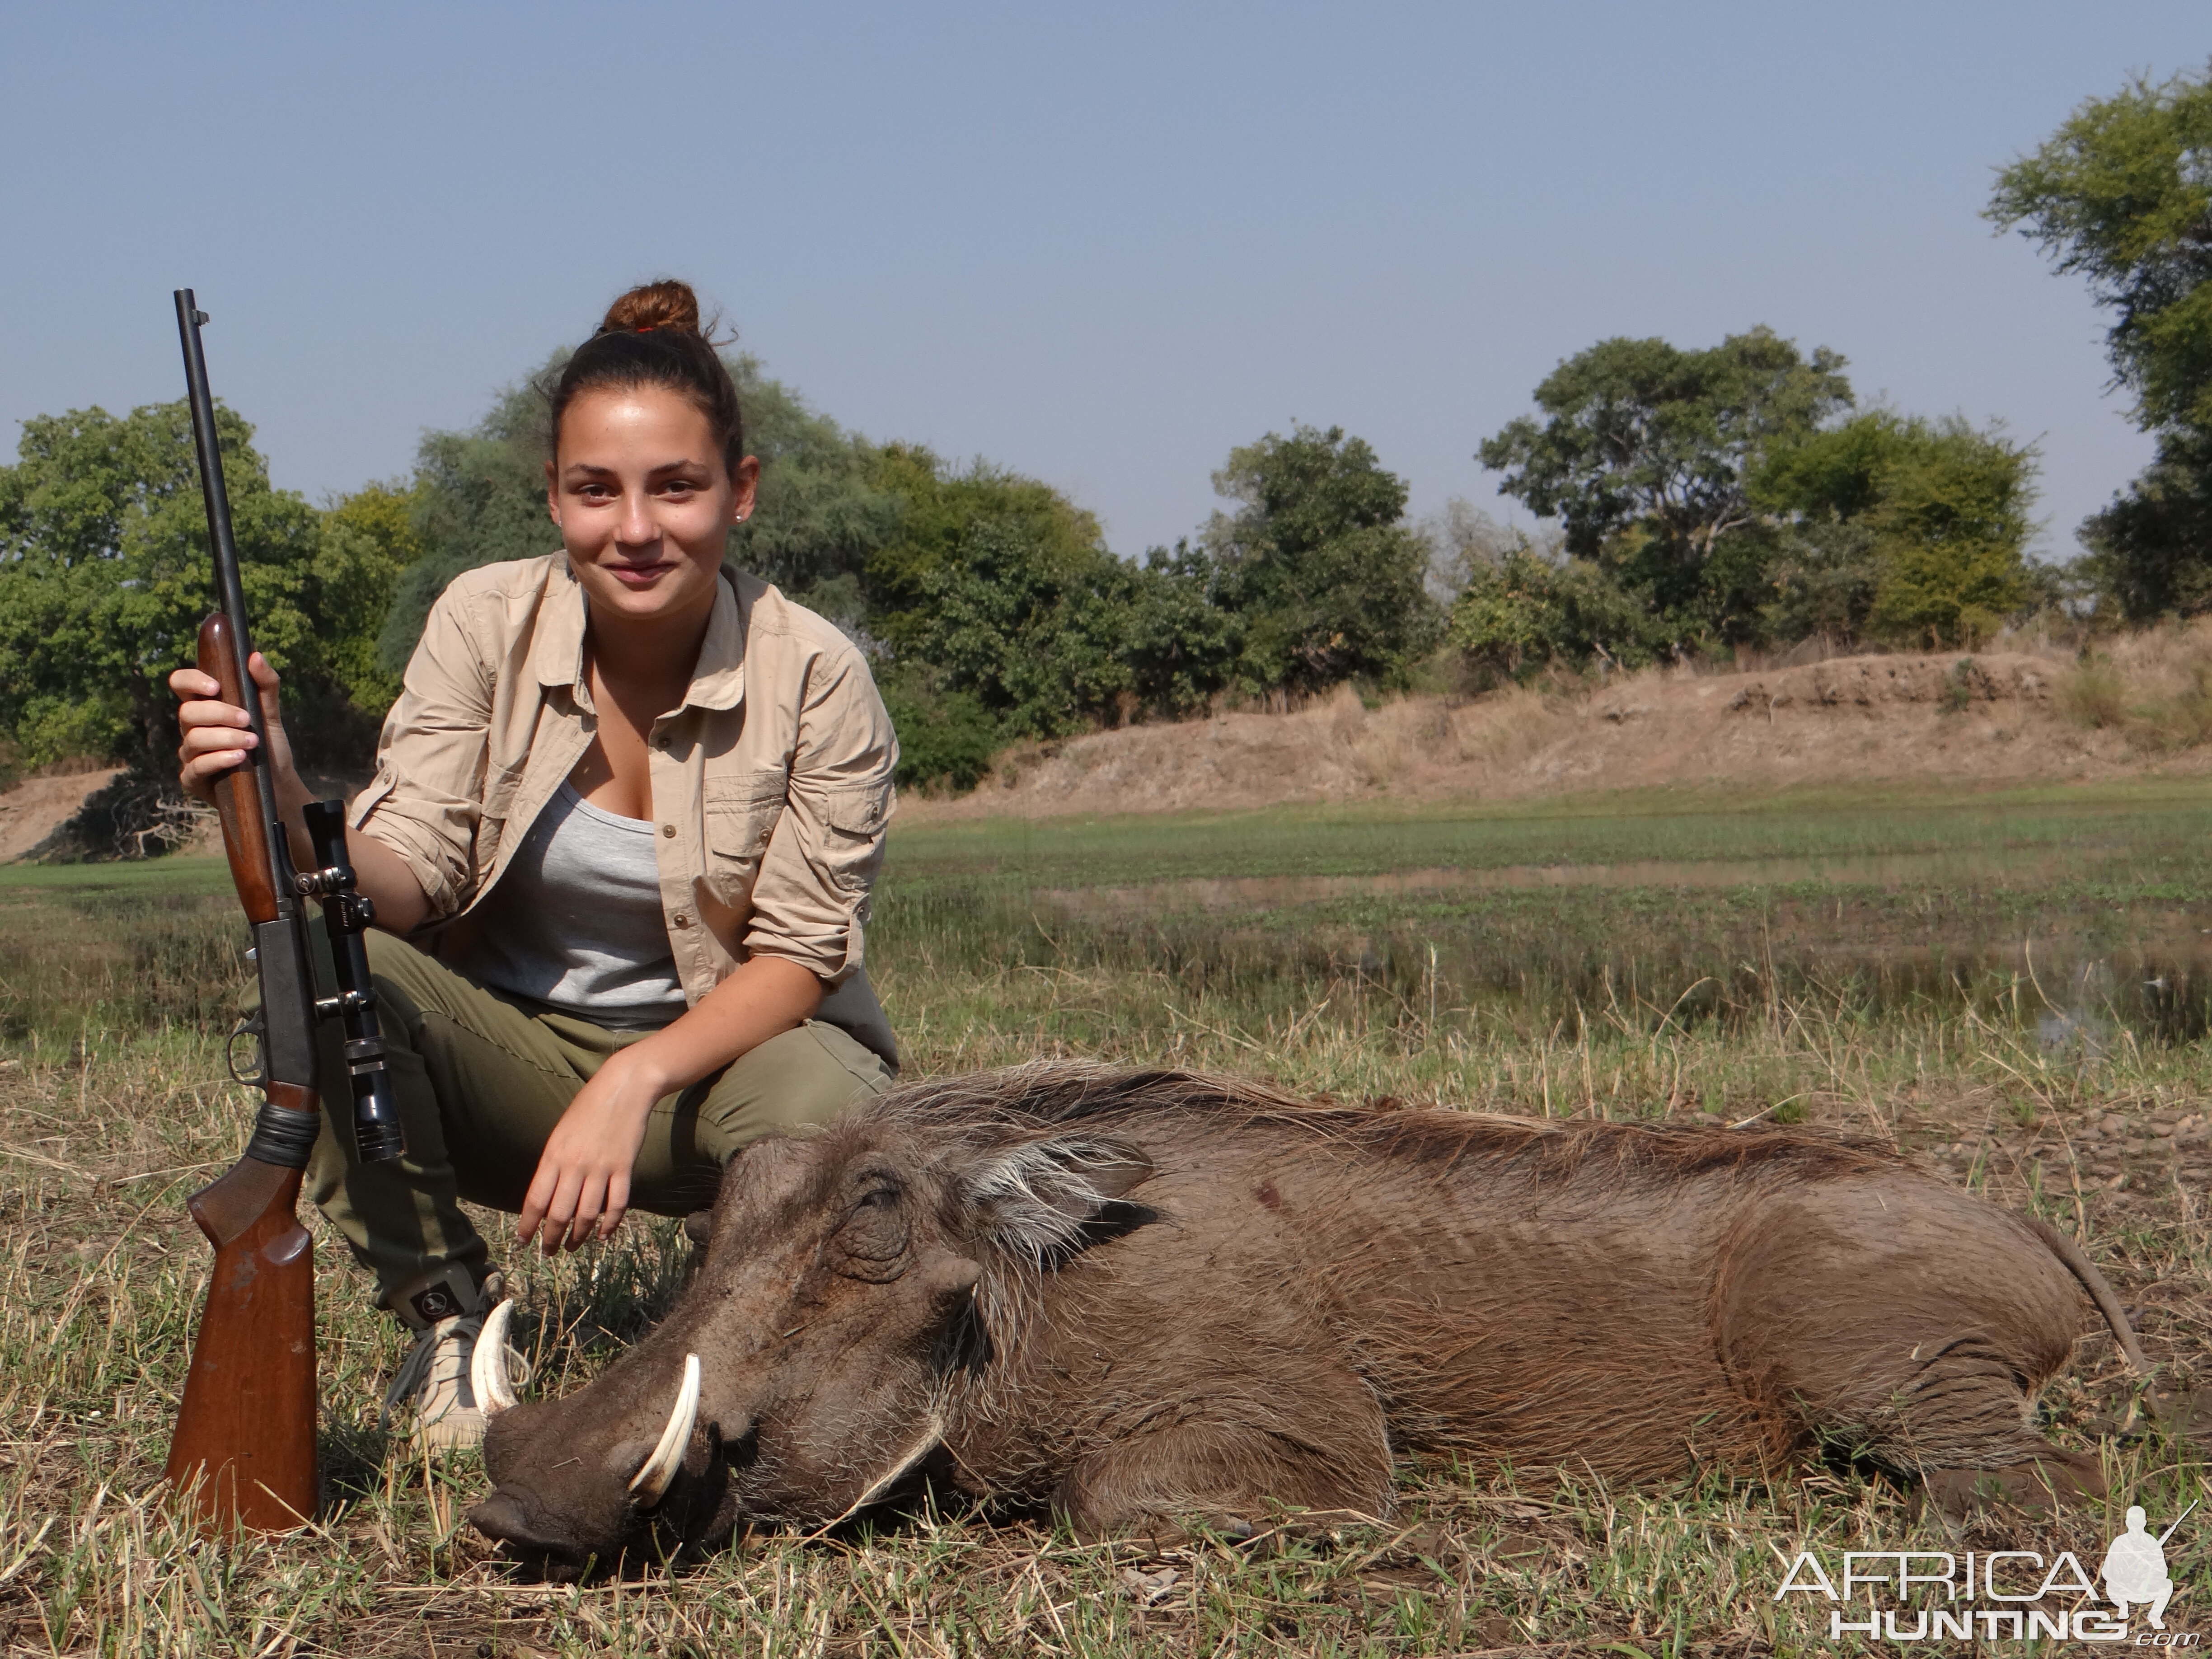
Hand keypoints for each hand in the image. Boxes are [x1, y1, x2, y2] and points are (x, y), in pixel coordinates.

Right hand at [169, 650, 302, 807]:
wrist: (278, 784)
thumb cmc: (269, 745)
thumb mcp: (270, 713)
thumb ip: (265, 684)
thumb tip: (255, 655)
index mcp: (205, 707)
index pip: (181, 684)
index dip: (190, 680)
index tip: (214, 686)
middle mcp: (192, 729)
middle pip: (188, 712)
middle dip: (219, 714)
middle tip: (248, 720)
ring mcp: (190, 754)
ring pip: (193, 739)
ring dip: (225, 738)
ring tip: (252, 743)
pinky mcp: (192, 779)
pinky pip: (196, 767)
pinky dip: (218, 760)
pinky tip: (239, 758)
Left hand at [518, 1046, 665, 1253]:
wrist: (624, 1086)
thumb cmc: (588, 1107)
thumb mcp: (560, 1133)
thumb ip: (553, 1164)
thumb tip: (547, 1197)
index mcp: (554, 1155)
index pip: (536, 1200)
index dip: (527, 1226)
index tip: (522, 1242)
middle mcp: (575, 1165)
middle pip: (560, 1213)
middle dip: (550, 1238)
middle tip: (547, 1252)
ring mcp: (602, 1167)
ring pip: (587, 1214)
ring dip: (578, 1236)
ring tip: (572, 1247)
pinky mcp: (624, 1167)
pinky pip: (617, 1204)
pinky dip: (610, 1225)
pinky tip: (603, 1236)